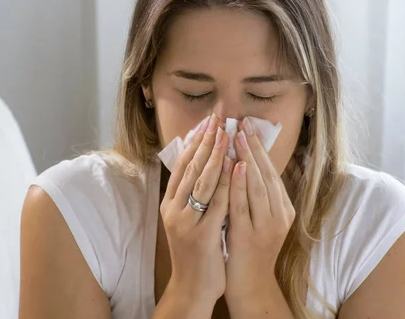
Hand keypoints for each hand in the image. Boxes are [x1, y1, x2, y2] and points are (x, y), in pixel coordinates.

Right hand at [158, 114, 232, 311]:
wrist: (191, 287)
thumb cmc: (194, 251)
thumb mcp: (187, 219)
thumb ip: (192, 194)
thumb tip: (203, 164)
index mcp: (169, 203)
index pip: (182, 165)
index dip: (195, 141)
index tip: (207, 121)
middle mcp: (173, 209)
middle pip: (190, 168)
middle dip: (205, 140)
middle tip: (217, 117)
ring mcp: (186, 222)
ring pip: (202, 181)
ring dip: (215, 154)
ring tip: (226, 132)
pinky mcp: (202, 235)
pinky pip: (216, 203)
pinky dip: (226, 182)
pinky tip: (235, 165)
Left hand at [224, 117, 295, 300]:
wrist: (250, 284)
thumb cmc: (249, 248)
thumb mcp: (257, 217)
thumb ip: (254, 193)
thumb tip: (244, 161)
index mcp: (283, 208)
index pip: (271, 171)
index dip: (260, 147)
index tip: (248, 126)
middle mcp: (280, 215)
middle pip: (267, 173)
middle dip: (255, 146)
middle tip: (243, 122)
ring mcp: (267, 226)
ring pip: (259, 185)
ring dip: (248, 158)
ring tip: (239, 136)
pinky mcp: (252, 236)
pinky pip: (245, 205)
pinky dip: (240, 184)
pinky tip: (236, 166)